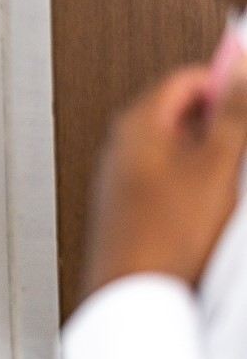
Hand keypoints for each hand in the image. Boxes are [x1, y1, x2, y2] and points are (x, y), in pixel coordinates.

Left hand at [83, 57, 246, 298]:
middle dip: (221, 125)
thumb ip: (232, 112)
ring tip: (227, 186)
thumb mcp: (216, 165)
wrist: (133, 291)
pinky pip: (171, 176)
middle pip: (184, 113)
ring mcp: (123, 173)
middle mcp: (123, 143)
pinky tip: (210, 209)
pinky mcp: (130, 202)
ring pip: (180, 147)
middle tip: (241, 150)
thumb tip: (242, 67)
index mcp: (137, 122)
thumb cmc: (164, 233)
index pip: (187, 78)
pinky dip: (196, 182)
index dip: (226, 85)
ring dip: (211, 157)